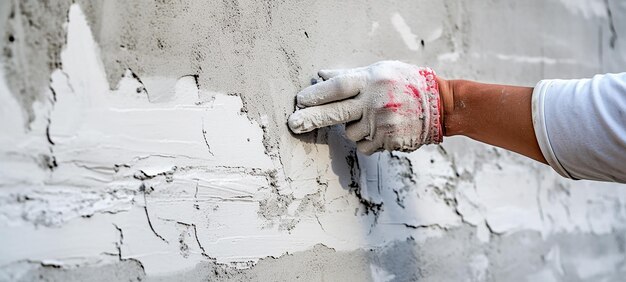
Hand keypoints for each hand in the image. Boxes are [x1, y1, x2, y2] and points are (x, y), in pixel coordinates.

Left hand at [288, 60, 443, 153]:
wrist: (440, 104)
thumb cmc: (406, 83)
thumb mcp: (380, 70)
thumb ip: (349, 76)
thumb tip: (320, 76)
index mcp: (371, 81)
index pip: (337, 88)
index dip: (317, 95)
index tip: (300, 100)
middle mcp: (374, 102)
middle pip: (335, 113)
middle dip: (310, 119)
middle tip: (293, 124)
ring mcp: (381, 123)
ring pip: (349, 132)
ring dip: (352, 127)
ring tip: (371, 117)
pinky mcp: (388, 141)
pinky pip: (363, 146)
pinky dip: (365, 140)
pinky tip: (379, 130)